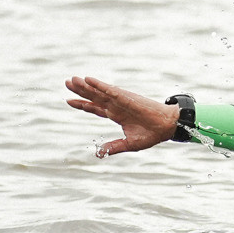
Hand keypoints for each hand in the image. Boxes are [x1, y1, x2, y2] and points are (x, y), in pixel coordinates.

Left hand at [65, 76, 181, 157]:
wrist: (166, 127)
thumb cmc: (151, 134)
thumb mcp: (129, 144)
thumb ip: (114, 147)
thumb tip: (99, 154)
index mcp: (116, 115)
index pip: (95, 108)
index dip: (82, 104)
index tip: (68, 101)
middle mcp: (116, 106)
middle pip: (94, 97)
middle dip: (80, 90)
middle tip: (67, 83)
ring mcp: (121, 100)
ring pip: (99, 91)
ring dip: (86, 85)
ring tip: (72, 79)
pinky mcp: (127, 97)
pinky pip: (110, 90)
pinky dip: (99, 85)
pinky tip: (88, 80)